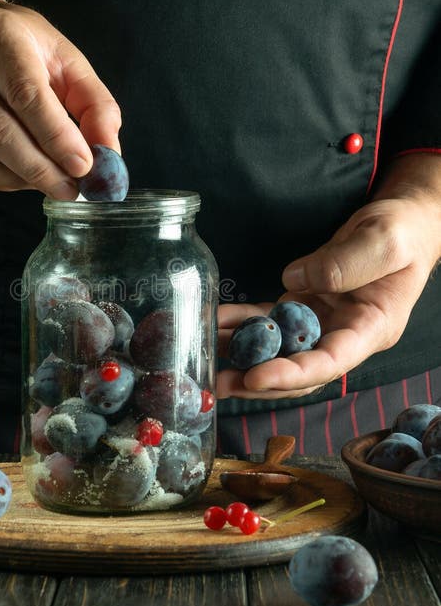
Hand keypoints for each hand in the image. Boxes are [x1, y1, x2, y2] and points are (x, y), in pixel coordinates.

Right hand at [0, 0, 121, 193]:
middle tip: (71, 190)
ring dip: (17, 180)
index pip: (25, 94)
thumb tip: (109, 153)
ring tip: (50, 185)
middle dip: (40, 168)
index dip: (56, 137)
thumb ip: (94, 103)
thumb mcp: (64, 59)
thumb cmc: (21, 46)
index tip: (84, 167)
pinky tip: (21, 180)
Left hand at [216, 153, 440, 399]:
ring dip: (241, 357)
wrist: (402, 222)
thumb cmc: (402, 232)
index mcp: (371, 329)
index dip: (291, 374)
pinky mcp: (303, 305)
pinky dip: (241, 323)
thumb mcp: (384, 242)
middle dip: (257, 379)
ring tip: (203, 362)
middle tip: (218, 383)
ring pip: (278, 349)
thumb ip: (346, 263)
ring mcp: (321, 322)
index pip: (329, 363)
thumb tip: (293, 283)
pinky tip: (213, 322)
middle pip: (298, 369)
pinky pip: (268, 320)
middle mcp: (343, 334)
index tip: (255, 377)